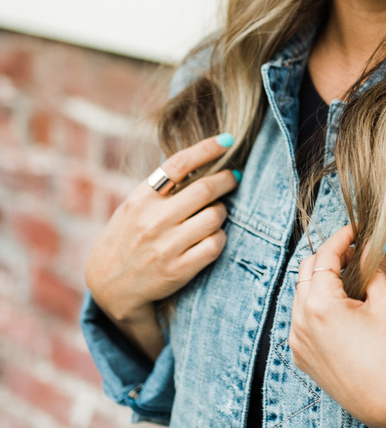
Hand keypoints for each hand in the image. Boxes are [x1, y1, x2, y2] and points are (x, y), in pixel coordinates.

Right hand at [85, 135, 239, 359]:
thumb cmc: (128, 239)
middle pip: (205, 189)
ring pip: (215, 216)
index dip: (206, 148)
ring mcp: (166, 246)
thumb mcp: (133, 207)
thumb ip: (161, 189)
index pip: (178, 164)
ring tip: (214, 215)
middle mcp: (152, 220)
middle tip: (234, 177)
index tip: (227, 140)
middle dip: (227, 180)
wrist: (109, 287)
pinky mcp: (179, 270)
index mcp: (140, 199)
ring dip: (222, 212)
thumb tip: (202, 162)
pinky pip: (216, 244)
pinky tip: (211, 237)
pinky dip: (219, 237)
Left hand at [289, 224, 385, 427]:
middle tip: (354, 253)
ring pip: (300, 294)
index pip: (324, 257)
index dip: (340, 239)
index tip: (355, 230)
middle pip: (305, 271)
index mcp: (320, 305)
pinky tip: (340, 308)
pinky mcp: (300, 355)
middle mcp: (300, 321)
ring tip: (349, 279)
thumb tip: (369, 247)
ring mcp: (296, 340)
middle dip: (328, 257)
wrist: (384, 401)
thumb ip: (374, 269)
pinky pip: (300, 319)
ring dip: (320, 281)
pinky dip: (315, 305)